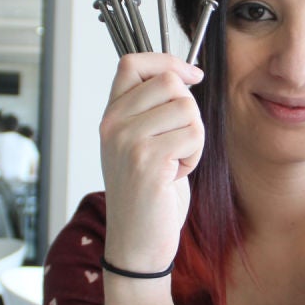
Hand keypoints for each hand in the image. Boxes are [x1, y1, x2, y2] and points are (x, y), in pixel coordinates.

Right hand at [99, 52, 204, 271]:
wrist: (138, 243)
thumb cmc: (148, 195)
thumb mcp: (140, 144)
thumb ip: (150, 110)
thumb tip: (184, 74)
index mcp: (111, 116)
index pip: (133, 63)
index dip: (167, 61)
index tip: (192, 76)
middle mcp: (112, 124)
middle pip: (169, 82)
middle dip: (189, 110)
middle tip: (177, 143)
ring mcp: (127, 141)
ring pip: (187, 109)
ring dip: (194, 138)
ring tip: (175, 163)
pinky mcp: (148, 161)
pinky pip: (193, 135)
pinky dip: (194, 156)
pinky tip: (176, 176)